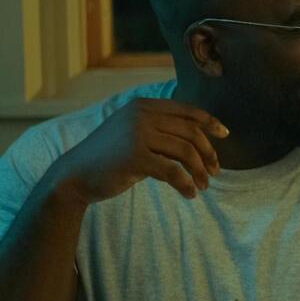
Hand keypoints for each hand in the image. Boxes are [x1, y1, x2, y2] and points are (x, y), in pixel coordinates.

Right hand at [53, 98, 227, 203]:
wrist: (74, 176)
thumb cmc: (109, 159)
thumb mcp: (134, 135)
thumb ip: (161, 131)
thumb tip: (201, 142)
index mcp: (142, 106)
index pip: (186, 111)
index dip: (209, 122)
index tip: (225, 135)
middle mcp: (140, 116)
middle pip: (191, 133)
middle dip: (208, 153)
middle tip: (215, 171)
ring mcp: (137, 135)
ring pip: (185, 152)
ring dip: (199, 172)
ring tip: (203, 185)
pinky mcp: (134, 157)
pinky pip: (173, 172)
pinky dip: (186, 184)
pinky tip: (190, 194)